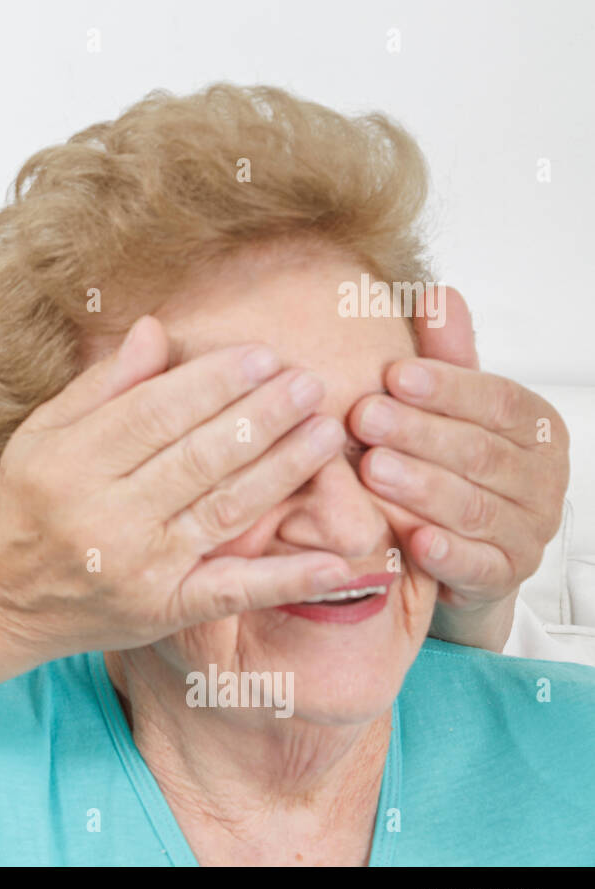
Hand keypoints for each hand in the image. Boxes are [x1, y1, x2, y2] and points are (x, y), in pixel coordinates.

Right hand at [0, 314, 352, 657]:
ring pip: (224, 508)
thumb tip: (155, 330)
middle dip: (262, 415)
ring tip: (328, 431)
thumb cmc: (21, 508)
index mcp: (69, 464)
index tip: (260, 354)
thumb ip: (100, 387)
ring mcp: (138, 568)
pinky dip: (289, 577)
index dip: (213, 383)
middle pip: (197, 456)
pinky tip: (340, 558)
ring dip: (285, 469)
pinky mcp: (163, 610)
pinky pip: (234, 591)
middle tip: (311, 381)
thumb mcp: (42, 436)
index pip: (154, 413)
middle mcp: (104, 516)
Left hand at [348, 287, 569, 649]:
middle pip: (480, 452)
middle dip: (420, 433)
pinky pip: (478, 566)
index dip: (446, 387)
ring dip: (421, 488)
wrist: (464, 550)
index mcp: (534, 427)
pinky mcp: (504, 577)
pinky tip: (414, 541)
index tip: (393, 374)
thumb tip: (437, 293)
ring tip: (372, 469)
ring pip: (473, 507)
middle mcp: (542, 478)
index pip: (495, 400)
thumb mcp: (449, 409)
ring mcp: (528, 531)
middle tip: (364, 418)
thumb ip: (447, 357)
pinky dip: (447, 554)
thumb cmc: (451, 464)